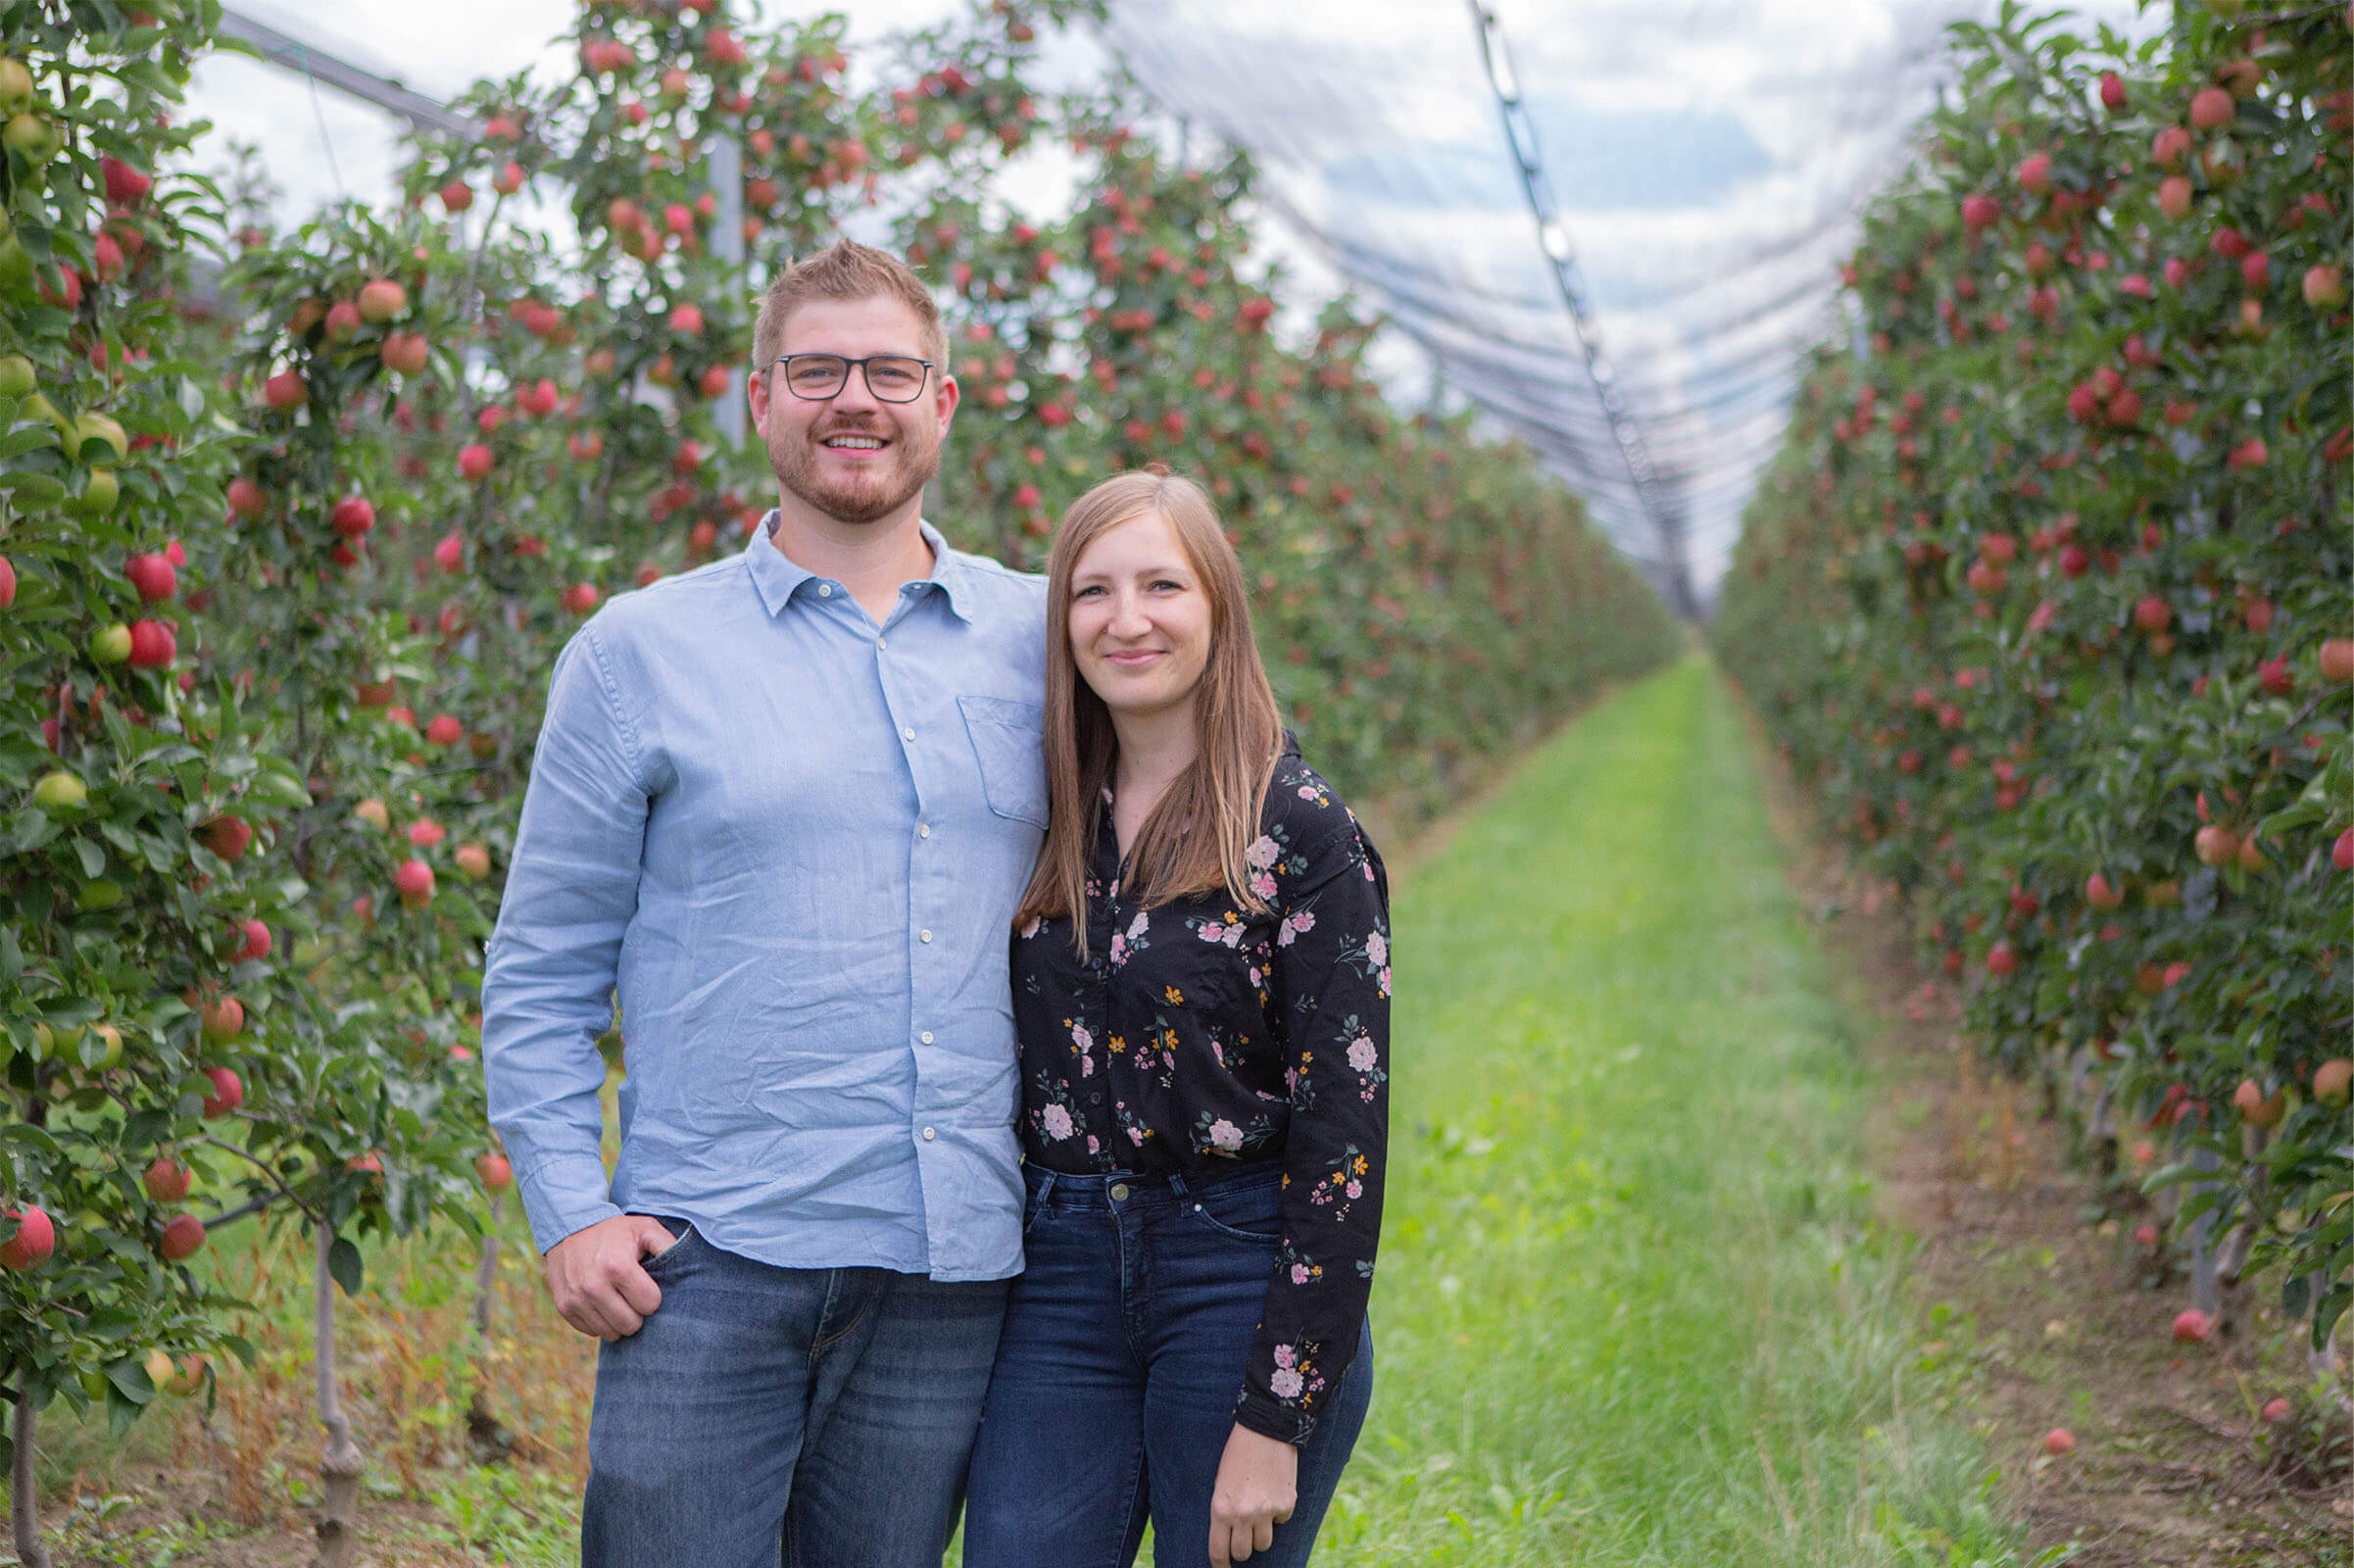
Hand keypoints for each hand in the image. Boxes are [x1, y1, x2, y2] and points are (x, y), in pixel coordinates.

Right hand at [543, 1214, 678, 1340]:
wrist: (569, 1227)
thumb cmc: (614, 1231)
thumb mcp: (645, 1228)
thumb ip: (668, 1245)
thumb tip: (685, 1266)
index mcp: (618, 1267)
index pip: (649, 1305)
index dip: (652, 1297)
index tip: (646, 1285)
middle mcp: (594, 1286)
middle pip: (630, 1325)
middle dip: (637, 1313)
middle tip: (632, 1296)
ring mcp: (576, 1299)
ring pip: (610, 1333)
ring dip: (618, 1320)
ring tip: (618, 1299)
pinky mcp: (564, 1307)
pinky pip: (591, 1331)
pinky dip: (600, 1321)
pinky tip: (601, 1302)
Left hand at [1208, 1423, 1296, 1566]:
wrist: (1266, 1429)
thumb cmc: (1237, 1454)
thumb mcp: (1221, 1484)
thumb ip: (1225, 1512)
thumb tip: (1230, 1539)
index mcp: (1221, 1509)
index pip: (1219, 1552)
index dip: (1221, 1566)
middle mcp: (1243, 1515)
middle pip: (1243, 1553)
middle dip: (1243, 1548)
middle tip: (1243, 1537)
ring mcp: (1267, 1512)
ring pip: (1264, 1543)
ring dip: (1261, 1533)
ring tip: (1259, 1512)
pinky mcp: (1287, 1505)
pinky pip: (1281, 1522)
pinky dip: (1278, 1513)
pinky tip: (1273, 1492)